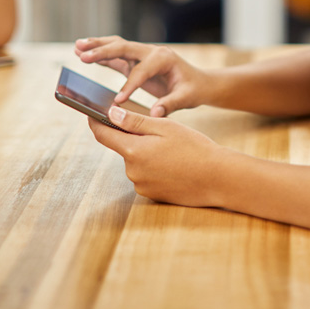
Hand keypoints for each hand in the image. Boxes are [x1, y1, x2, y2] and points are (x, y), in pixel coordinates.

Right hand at [74, 36, 207, 115]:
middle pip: (124, 48)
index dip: (130, 86)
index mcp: (164, 59)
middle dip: (104, 52)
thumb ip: (170, 104)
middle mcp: (152, 52)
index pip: (142, 71)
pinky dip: (100, 54)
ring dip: (97, 46)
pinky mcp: (136, 61)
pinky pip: (116, 55)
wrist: (199, 82)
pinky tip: (83, 53)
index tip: (117, 101)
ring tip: (77, 47)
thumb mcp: (186, 98)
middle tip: (83, 56)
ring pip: (117, 46)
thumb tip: (155, 114)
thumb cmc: (193, 89)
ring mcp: (142, 55)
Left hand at [89, 106, 226, 206]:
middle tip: (161, 132)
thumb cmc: (195, 148)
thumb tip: (110, 113)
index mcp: (133, 150)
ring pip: (136, 162)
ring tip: (174, 151)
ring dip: (147, 154)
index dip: (96, 122)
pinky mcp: (151, 195)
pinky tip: (176, 166)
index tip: (91, 113)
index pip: (103, 134)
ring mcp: (141, 185)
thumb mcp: (166, 127)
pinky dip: (156, 168)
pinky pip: (146, 176)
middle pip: (124, 148)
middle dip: (135, 138)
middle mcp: (132, 171)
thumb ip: (135, 121)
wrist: (218, 178)